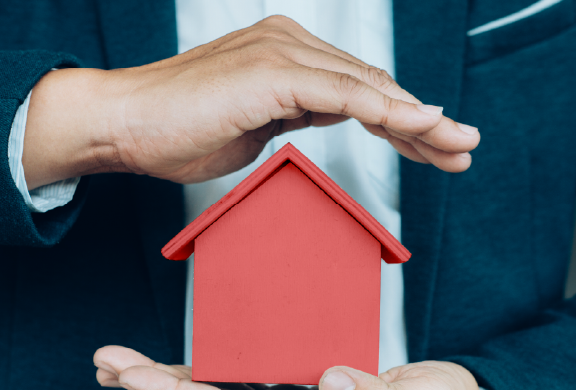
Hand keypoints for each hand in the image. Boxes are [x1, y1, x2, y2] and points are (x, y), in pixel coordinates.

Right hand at [22, 14, 477, 189]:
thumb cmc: (167, 135)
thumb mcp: (243, 134)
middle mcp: (290, 43)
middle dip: (424, 122)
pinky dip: (381, 111)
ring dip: (416, 119)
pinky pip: (340, 94)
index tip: (435, 148)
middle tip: (465, 149)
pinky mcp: (272, 72)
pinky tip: (414, 127)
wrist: (121, 123)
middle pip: (373, 85)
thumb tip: (310, 128)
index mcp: (285, 58)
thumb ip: (283, 123)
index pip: (357, 91)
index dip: (401, 120)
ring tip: (454, 145)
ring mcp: (282, 53)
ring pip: (366, 87)